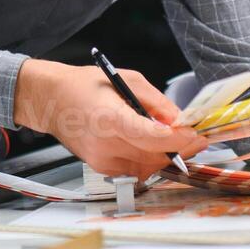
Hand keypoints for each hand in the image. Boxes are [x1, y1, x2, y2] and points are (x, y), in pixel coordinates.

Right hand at [13, 58, 207, 178]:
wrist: (52, 101)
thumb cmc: (85, 86)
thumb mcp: (127, 80)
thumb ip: (157, 102)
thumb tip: (180, 120)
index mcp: (110, 119)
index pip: (155, 139)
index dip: (181, 139)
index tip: (197, 134)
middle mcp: (105, 145)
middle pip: (156, 156)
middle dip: (180, 147)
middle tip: (195, 136)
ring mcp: (102, 161)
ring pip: (149, 166)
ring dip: (164, 154)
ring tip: (170, 137)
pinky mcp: (102, 169)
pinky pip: (136, 169)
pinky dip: (148, 158)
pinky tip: (147, 143)